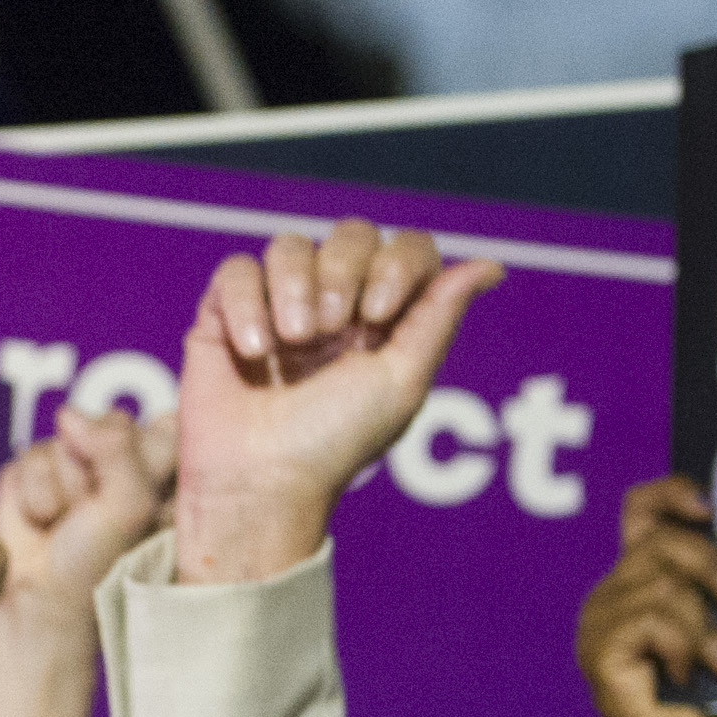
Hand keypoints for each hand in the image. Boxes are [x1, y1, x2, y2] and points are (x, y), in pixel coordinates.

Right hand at [0, 403, 167, 643]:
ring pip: (68, 435)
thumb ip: (116, 447)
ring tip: (65, 524)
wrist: (40, 600)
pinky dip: (33, 491)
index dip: (144, 451)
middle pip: (113, 421)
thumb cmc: (98, 563)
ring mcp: (78, 463)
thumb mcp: (129, 505)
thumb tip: (67, 413)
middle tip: (94, 513)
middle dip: (97, 466)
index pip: (167, 425)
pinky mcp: (36, 470)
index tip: (131, 496)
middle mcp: (125, 463)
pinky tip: (40, 522)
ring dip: (62, 485)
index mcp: (165, 475)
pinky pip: (31, 453)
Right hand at [170, 220, 502, 584]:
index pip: (405, 249)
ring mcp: (277, 308)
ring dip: (295, 287)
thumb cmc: (334, 443)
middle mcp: (332, 307)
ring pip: (290, 245)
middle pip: (350, 234)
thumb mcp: (402, 381)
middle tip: (332, 328)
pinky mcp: (224, 316)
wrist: (260, 481)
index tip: (380, 313)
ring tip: (292, 342)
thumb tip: (492, 267)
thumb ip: (440, 316)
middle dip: (344, 272)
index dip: (397, 264)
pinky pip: (238, 270)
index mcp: (383, 321)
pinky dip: (247, 303)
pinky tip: (254, 351)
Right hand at [576, 477, 716, 716]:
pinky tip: (699, 673)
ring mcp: (599, 624)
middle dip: (714, 565)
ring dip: (706, 624)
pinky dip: (685, 646)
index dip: (674, 493)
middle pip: (660, 542)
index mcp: (640, 579)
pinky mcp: (598, 655)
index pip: (642, 509)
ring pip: (660, 585)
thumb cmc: (714, 696)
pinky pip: (649, 621)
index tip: (715, 507)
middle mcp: (612, 594)